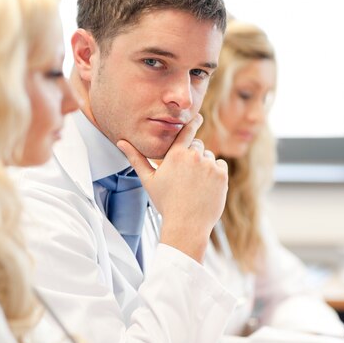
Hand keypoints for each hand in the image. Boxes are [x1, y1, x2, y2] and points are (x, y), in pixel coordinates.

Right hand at [117, 114, 227, 262]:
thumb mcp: (148, 180)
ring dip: (204, 165)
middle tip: (186, 176)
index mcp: (176, 155)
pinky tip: (206, 187)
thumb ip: (136, 158)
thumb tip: (121, 142)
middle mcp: (194, 156)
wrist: (187, 225)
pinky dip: (215, 174)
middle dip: (193, 156)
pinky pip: (220, 166)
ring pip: (209, 157)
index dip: (193, 122)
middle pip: (198, 146)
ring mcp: (209, 165)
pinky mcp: (221, 174)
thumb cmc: (166, 203)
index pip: (187, 131)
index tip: (198, 117)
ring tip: (195, 184)